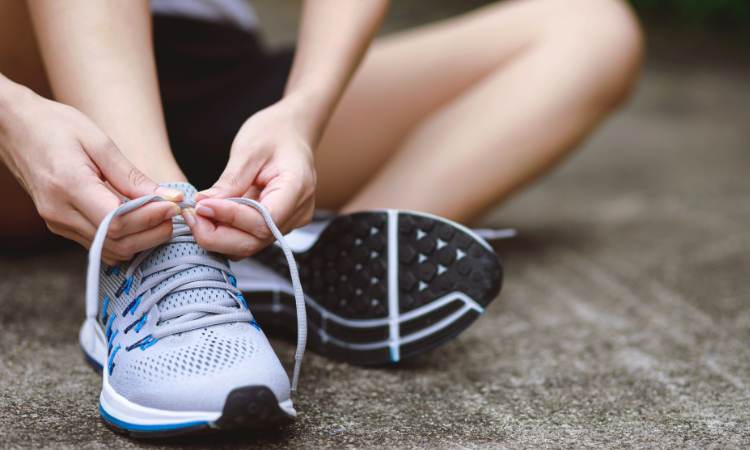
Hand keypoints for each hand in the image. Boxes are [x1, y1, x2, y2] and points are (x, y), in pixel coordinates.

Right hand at [0, 83, 182, 263]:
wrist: (14, 128)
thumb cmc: (56, 126)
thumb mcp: (99, 142)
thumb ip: (132, 176)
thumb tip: (168, 197)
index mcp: (69, 186)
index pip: (118, 221)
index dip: (151, 218)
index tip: (174, 205)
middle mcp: (60, 212)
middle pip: (116, 242)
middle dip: (152, 233)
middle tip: (173, 214)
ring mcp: (57, 222)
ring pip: (109, 250)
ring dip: (142, 240)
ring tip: (161, 217)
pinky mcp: (60, 225)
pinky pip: (99, 244)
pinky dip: (125, 239)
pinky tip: (141, 222)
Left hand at [187, 99, 316, 258]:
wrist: (291, 132)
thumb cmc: (273, 133)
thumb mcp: (249, 149)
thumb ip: (230, 181)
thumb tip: (203, 205)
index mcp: (297, 188)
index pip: (264, 219)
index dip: (230, 218)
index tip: (200, 206)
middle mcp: (297, 212)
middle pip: (256, 241)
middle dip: (217, 234)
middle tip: (190, 215)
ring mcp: (288, 222)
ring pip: (250, 245)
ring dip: (218, 236)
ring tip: (196, 215)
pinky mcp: (276, 226)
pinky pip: (249, 239)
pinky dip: (225, 234)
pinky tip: (209, 217)